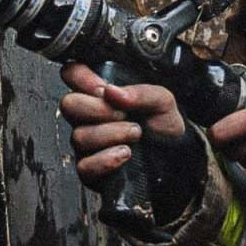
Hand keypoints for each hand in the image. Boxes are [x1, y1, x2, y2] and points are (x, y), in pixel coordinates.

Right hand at [60, 62, 185, 188]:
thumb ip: (140, 92)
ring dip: (110, 134)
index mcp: (102, 94)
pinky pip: (84, 166)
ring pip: (79, 136)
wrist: (176, 157)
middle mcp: (90, 117)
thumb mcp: (162, 101)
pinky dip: (105, 160)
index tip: (103, 88)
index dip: (81, 77)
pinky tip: (125, 153)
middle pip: (69, 104)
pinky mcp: (91, 170)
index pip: (74, 75)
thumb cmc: (165, 126)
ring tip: (135, 134)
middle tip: (123, 114)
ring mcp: (88, 144)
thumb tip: (111, 91)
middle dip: (97, 109)